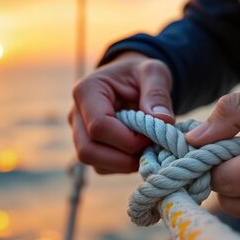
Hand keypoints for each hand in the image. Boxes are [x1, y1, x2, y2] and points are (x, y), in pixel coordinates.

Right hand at [69, 52, 173, 173]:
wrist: (132, 80)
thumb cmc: (140, 74)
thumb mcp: (154, 72)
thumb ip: (157, 93)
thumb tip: (162, 121)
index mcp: (86, 91)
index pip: (98, 126)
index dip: (128, 139)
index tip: (153, 135)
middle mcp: (76, 114)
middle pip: (88, 151)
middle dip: (124, 159)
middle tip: (151, 150)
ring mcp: (79, 133)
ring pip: (95, 163)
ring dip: (125, 164)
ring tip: (148, 148)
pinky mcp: (89, 147)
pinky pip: (102, 167)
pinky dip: (124, 166)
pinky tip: (139, 151)